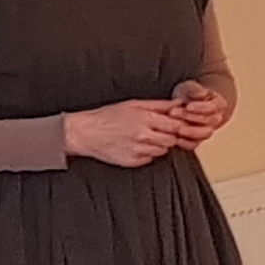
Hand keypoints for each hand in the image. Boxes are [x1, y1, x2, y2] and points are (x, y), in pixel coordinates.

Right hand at [66, 99, 196, 166]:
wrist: (86, 132)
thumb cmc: (108, 116)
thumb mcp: (134, 104)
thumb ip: (159, 105)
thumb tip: (178, 103)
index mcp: (145, 118)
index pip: (175, 125)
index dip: (177, 125)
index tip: (173, 124)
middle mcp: (143, 136)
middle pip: (172, 140)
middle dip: (169, 136)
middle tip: (159, 131)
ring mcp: (138, 150)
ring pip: (162, 151)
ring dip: (158, 145)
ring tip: (145, 137)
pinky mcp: (132, 161)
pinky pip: (149, 159)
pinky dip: (146, 153)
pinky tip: (136, 145)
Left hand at [170, 81, 235, 141]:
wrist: (187, 104)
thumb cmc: (190, 94)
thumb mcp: (191, 88)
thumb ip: (195, 91)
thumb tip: (201, 93)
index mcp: (219, 104)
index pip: (212, 107)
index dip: (200, 107)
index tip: (188, 106)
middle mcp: (217, 119)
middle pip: (207, 121)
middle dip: (190, 117)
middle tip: (174, 113)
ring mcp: (208, 131)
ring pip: (203, 134)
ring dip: (188, 131)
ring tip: (174, 125)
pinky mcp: (197, 140)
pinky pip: (194, 144)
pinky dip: (184, 142)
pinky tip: (175, 137)